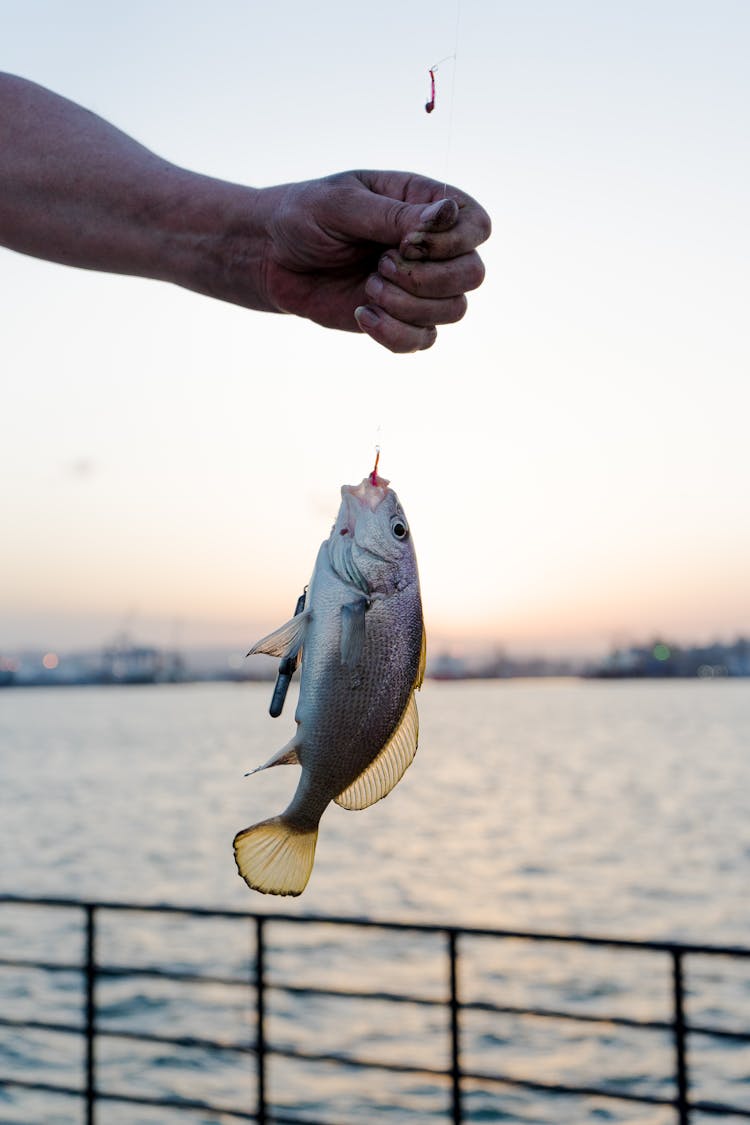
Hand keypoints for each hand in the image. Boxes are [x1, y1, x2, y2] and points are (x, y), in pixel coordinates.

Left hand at [256, 170, 490, 352]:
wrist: (269, 258)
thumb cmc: (303, 217)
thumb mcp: (342, 205)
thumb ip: (394, 214)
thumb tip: (448, 214)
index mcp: (423, 204)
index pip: (477, 224)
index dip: (454, 241)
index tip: (405, 242)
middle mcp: (431, 247)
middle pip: (473, 274)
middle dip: (428, 279)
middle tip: (380, 265)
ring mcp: (419, 287)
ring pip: (454, 311)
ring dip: (408, 306)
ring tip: (367, 288)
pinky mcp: (400, 319)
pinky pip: (423, 341)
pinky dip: (393, 334)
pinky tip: (360, 314)